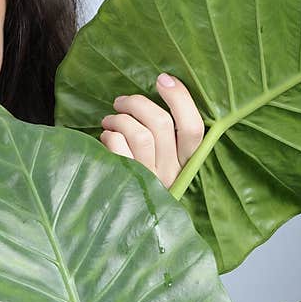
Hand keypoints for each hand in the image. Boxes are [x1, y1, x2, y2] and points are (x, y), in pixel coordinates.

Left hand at [99, 72, 205, 189]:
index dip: (180, 98)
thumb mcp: (165, 161)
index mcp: (189, 163)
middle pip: (161, 124)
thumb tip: (156, 93)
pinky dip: (110, 136)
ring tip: (110, 120)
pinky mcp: (127, 183)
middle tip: (121, 102)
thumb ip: (167, 136)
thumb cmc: (146, 177)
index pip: (194, 127)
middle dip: (137, 103)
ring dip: (120, 119)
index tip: (162, 78)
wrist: (128, 223)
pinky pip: (119, 149)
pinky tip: (106, 137)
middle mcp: (173, 173)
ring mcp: (150, 180)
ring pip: (139, 134)